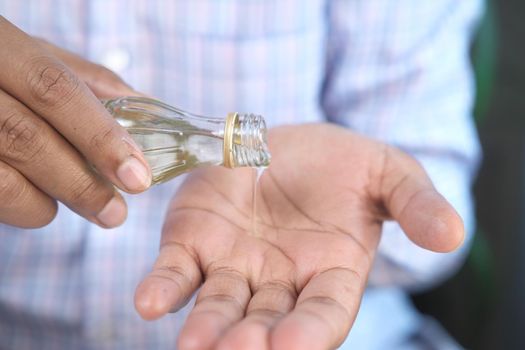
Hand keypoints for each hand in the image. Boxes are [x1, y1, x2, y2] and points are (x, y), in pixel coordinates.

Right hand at [0, 17, 150, 227]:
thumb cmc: (6, 73)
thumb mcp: (40, 59)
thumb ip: (90, 80)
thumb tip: (146, 103)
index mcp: (3, 48)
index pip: (54, 90)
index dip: (100, 136)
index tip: (137, 176)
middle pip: (28, 137)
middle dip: (81, 183)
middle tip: (116, 213)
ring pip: (4, 178)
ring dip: (55, 201)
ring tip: (88, 208)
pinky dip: (25, 208)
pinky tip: (43, 203)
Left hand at [135, 124, 463, 349]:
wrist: (287, 142)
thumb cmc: (344, 164)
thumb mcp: (389, 173)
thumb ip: (415, 203)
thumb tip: (452, 234)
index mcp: (331, 272)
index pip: (325, 314)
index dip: (311, 332)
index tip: (291, 346)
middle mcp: (281, 281)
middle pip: (267, 322)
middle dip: (251, 340)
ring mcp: (235, 265)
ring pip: (220, 306)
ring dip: (206, 327)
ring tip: (193, 344)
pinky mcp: (197, 242)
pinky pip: (180, 270)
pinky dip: (165, 287)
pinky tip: (150, 301)